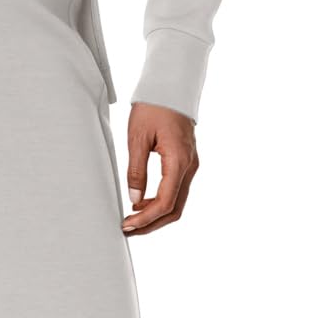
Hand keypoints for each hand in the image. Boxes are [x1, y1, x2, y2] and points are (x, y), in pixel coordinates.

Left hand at [123, 103, 198, 235]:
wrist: (171, 87)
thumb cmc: (153, 107)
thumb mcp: (137, 139)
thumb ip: (136, 171)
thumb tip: (134, 199)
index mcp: (178, 161)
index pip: (165, 203)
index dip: (146, 219)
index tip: (127, 225)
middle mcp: (189, 166)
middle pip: (175, 209)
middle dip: (151, 224)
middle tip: (128, 229)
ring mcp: (191, 165)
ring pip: (177, 202)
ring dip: (156, 215)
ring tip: (132, 219)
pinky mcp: (186, 162)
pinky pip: (177, 190)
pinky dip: (161, 202)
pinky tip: (142, 203)